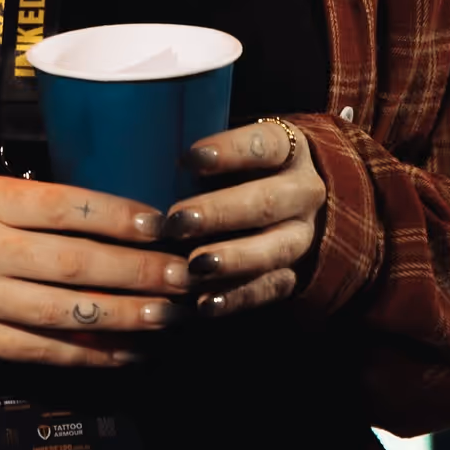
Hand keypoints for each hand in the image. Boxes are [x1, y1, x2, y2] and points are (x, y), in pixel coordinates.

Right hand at [0, 176, 191, 367]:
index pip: (63, 206)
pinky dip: (90, 356)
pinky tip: (128, 353)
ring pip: (64, 314)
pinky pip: (42, 352)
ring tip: (166, 316)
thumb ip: (43, 206)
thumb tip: (124, 220)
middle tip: (182, 276)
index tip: (160, 225)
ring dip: (123, 317)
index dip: (116, 216)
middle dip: (136, 272)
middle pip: (73, 263)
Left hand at [167, 120, 323, 316]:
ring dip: (230, 259)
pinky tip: (204, 304)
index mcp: (290, 150)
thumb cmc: (240, 168)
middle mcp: (303, 193)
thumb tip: (146, 161)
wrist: (289, 204)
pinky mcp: (293, 273)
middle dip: (220, 212)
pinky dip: (236, 297)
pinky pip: (269, 289)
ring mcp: (302, 236)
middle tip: (177, 221)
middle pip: (267, 202)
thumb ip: (201, 159)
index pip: (266, 145)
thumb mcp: (231, 151)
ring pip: (274, 249)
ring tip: (193, 266)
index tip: (189, 158)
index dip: (230, 151)